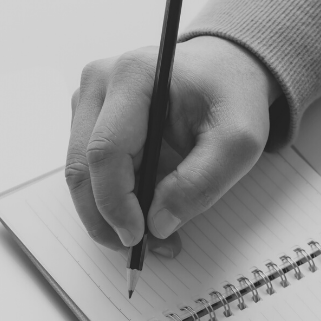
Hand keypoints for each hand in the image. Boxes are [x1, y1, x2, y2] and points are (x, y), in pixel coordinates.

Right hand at [66, 36, 279, 253]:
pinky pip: (88, 171)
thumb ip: (201, 183)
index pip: (104, 151)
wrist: (224, 70)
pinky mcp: (88, 117)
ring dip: (107, 215)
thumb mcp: (239, 141)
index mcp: (134, 75)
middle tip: (140, 249)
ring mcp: (88, 99)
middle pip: (81, 167)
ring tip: (152, 234)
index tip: (139, 237)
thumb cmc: (231, 97)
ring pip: (80, 174)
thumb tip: (157, 224)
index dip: (115, 203)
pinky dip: (110, 200)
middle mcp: (99, 82)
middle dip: (106, 219)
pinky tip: (142, 210)